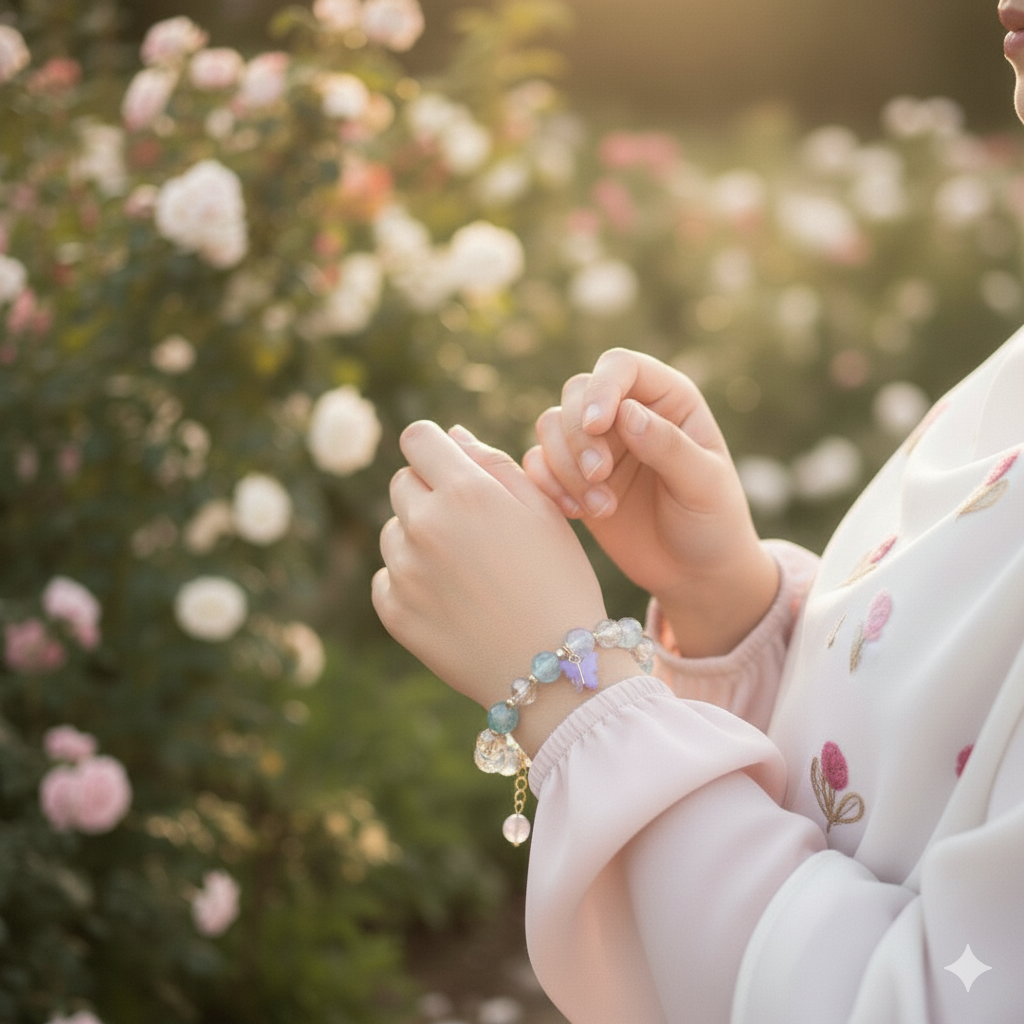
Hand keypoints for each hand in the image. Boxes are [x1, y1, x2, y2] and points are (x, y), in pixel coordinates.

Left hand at [373, 421, 625, 749]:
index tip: (452, 467)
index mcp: (466, 492)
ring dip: (419, 538)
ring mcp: (404, 572)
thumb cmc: (560, 583)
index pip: (417, 438)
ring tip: (468, 571)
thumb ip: (494, 464)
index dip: (435, 449)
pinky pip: (386, 576)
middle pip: (402, 483)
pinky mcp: (394, 612)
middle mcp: (425, 526)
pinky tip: (452, 599)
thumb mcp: (544, 513)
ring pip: (393, 531)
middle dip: (430, 493)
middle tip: (473, 528)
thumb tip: (451, 435)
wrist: (556, 672)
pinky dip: (410, 581)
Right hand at [523, 348, 777, 656]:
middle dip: (579, 436)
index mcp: (667, 399)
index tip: (598, 426)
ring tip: (601, 507)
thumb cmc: (713, 523)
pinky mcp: (572, 477)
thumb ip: (668, 446)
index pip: (620, 367)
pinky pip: (538, 463)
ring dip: (565, 465)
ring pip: (551, 426)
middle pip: (577, 394)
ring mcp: (597, 445)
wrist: (695, 574)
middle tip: (599, 476)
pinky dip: (547, 484)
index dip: (602, 388)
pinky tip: (575, 512)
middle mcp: (627, 412)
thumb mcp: (704, 485)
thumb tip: (627, 413)